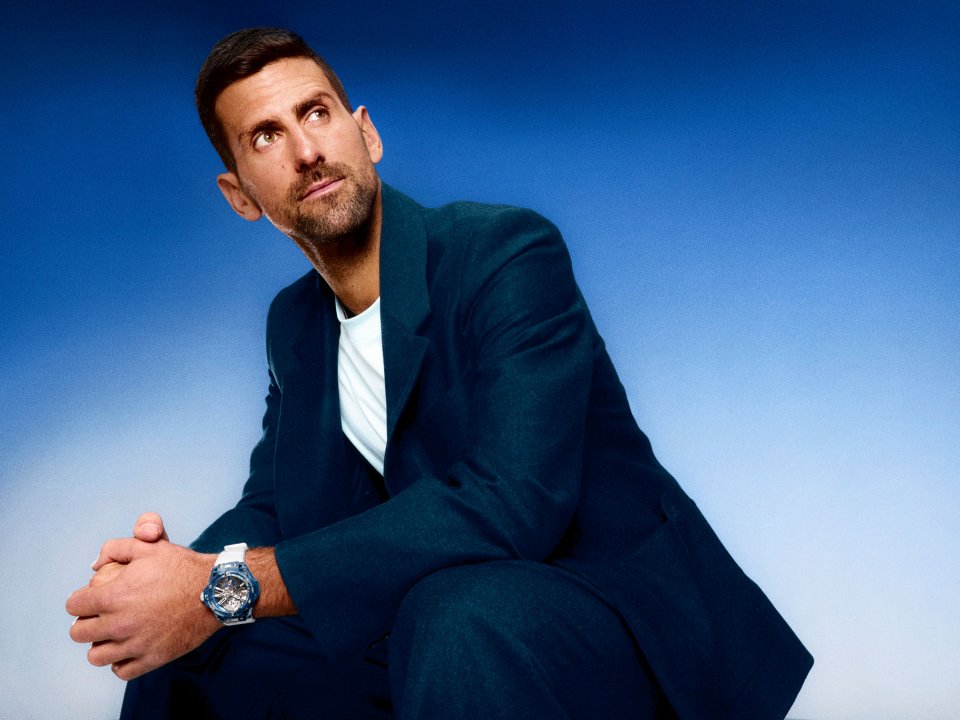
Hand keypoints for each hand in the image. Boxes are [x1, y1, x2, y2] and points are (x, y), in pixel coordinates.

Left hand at [67, 537, 219, 679]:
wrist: (215, 590)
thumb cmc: (182, 567)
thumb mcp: (149, 547)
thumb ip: (115, 549)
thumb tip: (95, 565)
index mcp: (113, 596)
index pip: (73, 606)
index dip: (81, 599)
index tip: (91, 598)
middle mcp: (119, 623)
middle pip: (78, 633)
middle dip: (86, 622)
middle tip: (100, 616)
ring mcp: (135, 644)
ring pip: (96, 656)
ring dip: (101, 644)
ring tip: (113, 635)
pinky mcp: (152, 658)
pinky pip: (121, 671)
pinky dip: (121, 662)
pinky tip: (130, 648)